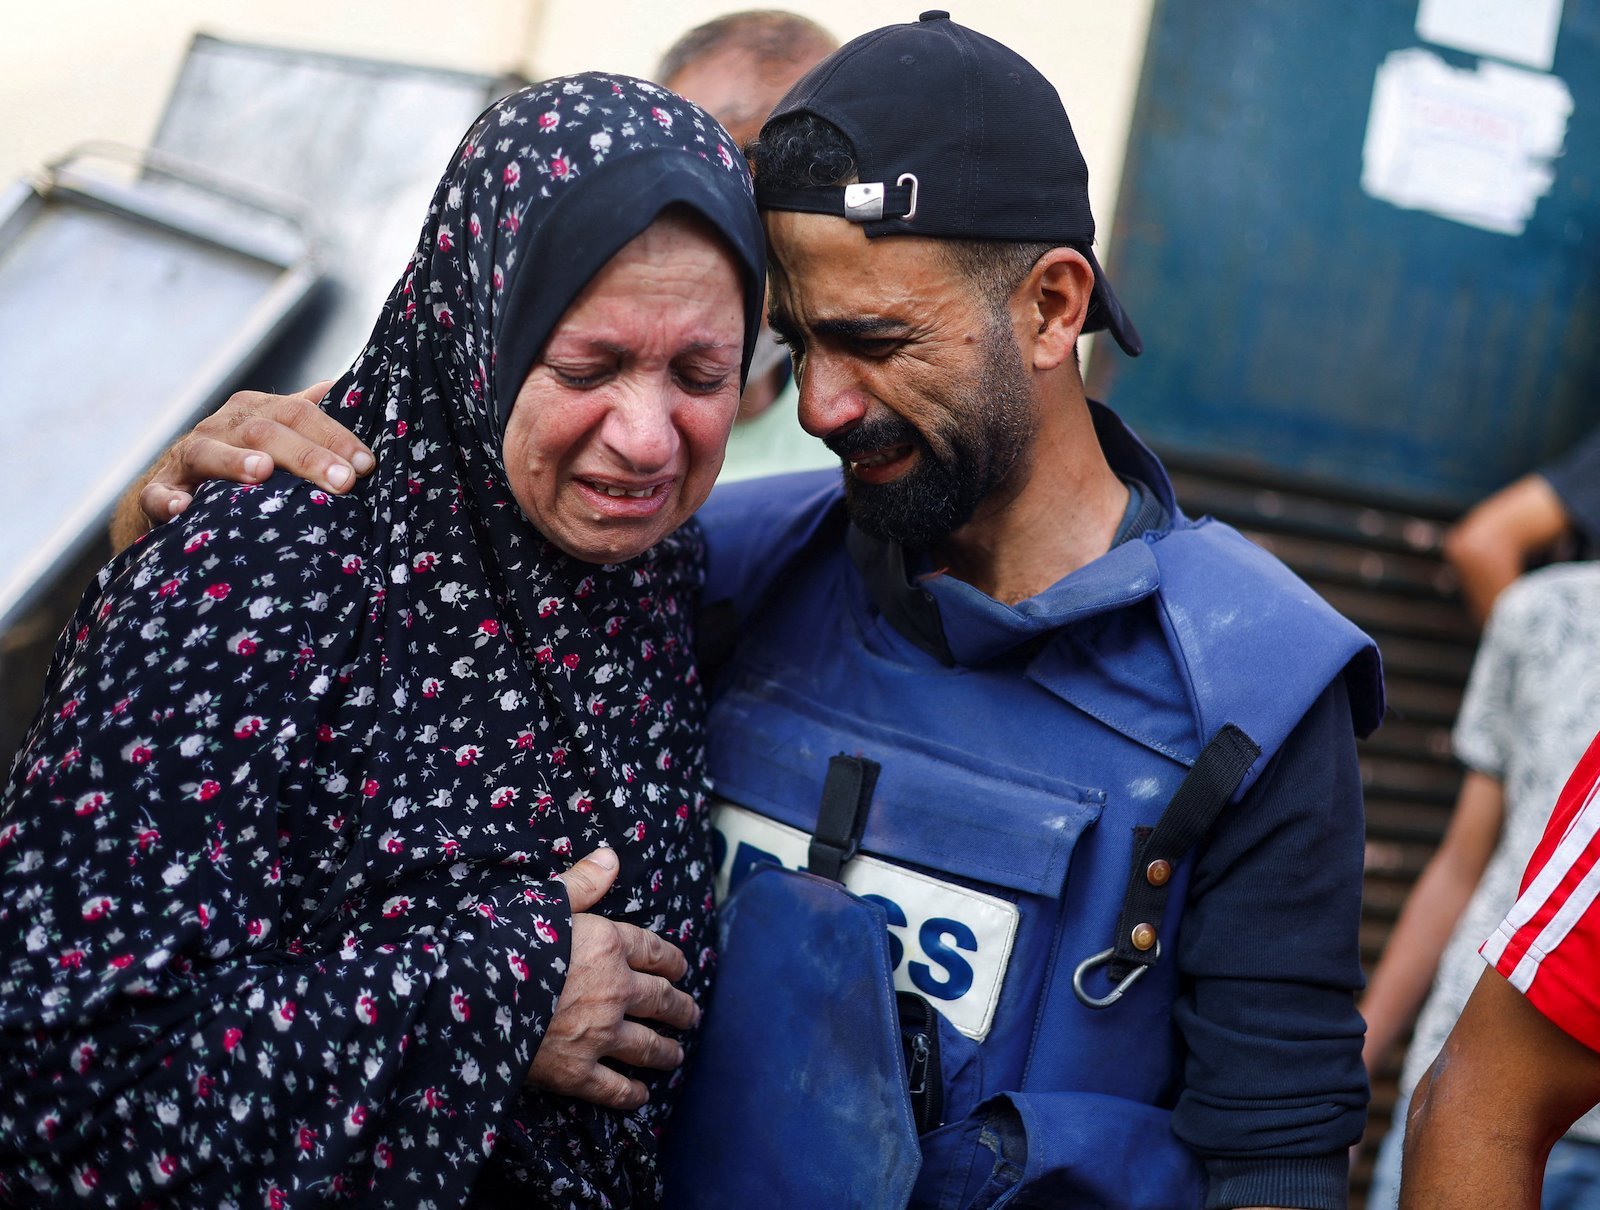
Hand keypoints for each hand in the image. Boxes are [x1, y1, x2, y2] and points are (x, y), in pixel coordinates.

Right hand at [137, 381, 374, 524]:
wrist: (178, 488)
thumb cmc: (243, 458)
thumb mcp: (275, 432)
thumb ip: (307, 414)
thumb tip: (342, 387)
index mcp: (254, 411)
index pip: (299, 413)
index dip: (334, 436)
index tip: (366, 464)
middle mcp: (220, 428)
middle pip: (263, 432)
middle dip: (306, 456)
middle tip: (342, 481)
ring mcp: (186, 458)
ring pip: (208, 453)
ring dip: (234, 462)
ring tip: (262, 473)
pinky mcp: (160, 490)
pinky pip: (157, 494)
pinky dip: (166, 500)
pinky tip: (182, 509)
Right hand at [527, 847, 699, 1109]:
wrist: (472, 996)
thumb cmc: (504, 941)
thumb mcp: (544, 900)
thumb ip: (582, 882)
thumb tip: (611, 856)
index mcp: (609, 945)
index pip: (654, 952)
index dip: (672, 962)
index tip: (681, 970)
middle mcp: (615, 990)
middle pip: (661, 1000)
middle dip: (679, 1008)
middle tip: (690, 1014)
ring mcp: (599, 1034)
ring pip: (647, 1046)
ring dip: (666, 1051)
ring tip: (675, 1055)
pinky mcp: (577, 1072)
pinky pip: (614, 1088)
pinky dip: (631, 1094)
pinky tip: (640, 1097)